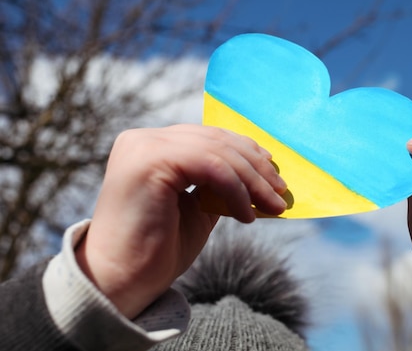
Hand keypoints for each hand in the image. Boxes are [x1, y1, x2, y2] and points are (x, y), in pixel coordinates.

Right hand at [75, 125, 286, 318]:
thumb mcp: (197, 208)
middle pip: (215, 140)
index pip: (208, 137)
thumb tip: (261, 175)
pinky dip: (236, 190)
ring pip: (217, 151)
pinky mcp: (149, 161)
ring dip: (253, 180)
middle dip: (256, 167)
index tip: (273, 172)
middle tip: (281, 193)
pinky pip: (211, 166)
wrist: (120, 284)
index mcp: (151, 146)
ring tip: (273, 206)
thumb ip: (219, 185)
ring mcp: (144, 147)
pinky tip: (247, 216)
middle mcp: (144, 139)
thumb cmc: (157, 250)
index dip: (246, 150)